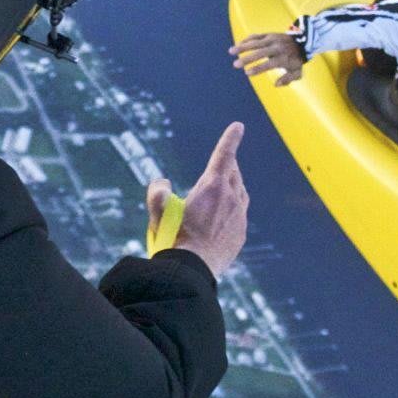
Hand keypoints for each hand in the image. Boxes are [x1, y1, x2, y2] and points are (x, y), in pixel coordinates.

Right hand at [149, 122, 248, 276]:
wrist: (193, 271)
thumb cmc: (174, 238)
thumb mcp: (157, 211)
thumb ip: (157, 191)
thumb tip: (163, 183)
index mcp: (213, 186)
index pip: (224, 154)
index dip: (231, 138)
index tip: (238, 126)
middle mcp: (231, 198)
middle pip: (233, 173)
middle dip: (227, 165)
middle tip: (220, 163)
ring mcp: (239, 217)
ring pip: (240, 193)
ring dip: (232, 186)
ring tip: (222, 188)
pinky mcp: (240, 234)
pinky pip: (239, 215)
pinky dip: (232, 209)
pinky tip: (222, 217)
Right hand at [231, 31, 306, 85]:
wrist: (302, 41)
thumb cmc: (296, 60)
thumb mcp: (297, 72)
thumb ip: (288, 79)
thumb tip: (276, 84)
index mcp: (283, 58)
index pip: (269, 64)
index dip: (258, 68)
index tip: (247, 73)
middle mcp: (277, 48)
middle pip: (260, 52)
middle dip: (247, 59)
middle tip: (235, 65)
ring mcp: (272, 39)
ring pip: (256, 42)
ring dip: (242, 47)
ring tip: (230, 51)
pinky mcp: (268, 34)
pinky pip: (256, 36)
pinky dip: (247, 40)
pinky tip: (238, 45)